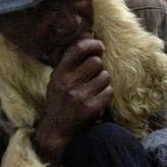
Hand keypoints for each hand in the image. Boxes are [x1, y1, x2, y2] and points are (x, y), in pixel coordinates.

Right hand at [32, 39, 112, 166]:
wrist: (57, 130)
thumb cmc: (60, 102)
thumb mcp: (58, 80)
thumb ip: (71, 61)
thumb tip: (89, 36)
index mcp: (59, 73)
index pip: (78, 48)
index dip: (93, 44)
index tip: (100, 47)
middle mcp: (68, 83)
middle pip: (97, 62)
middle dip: (100, 67)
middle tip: (94, 75)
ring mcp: (80, 95)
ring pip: (105, 77)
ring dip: (104, 81)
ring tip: (94, 88)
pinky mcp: (92, 107)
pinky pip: (109, 91)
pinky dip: (106, 94)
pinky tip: (98, 98)